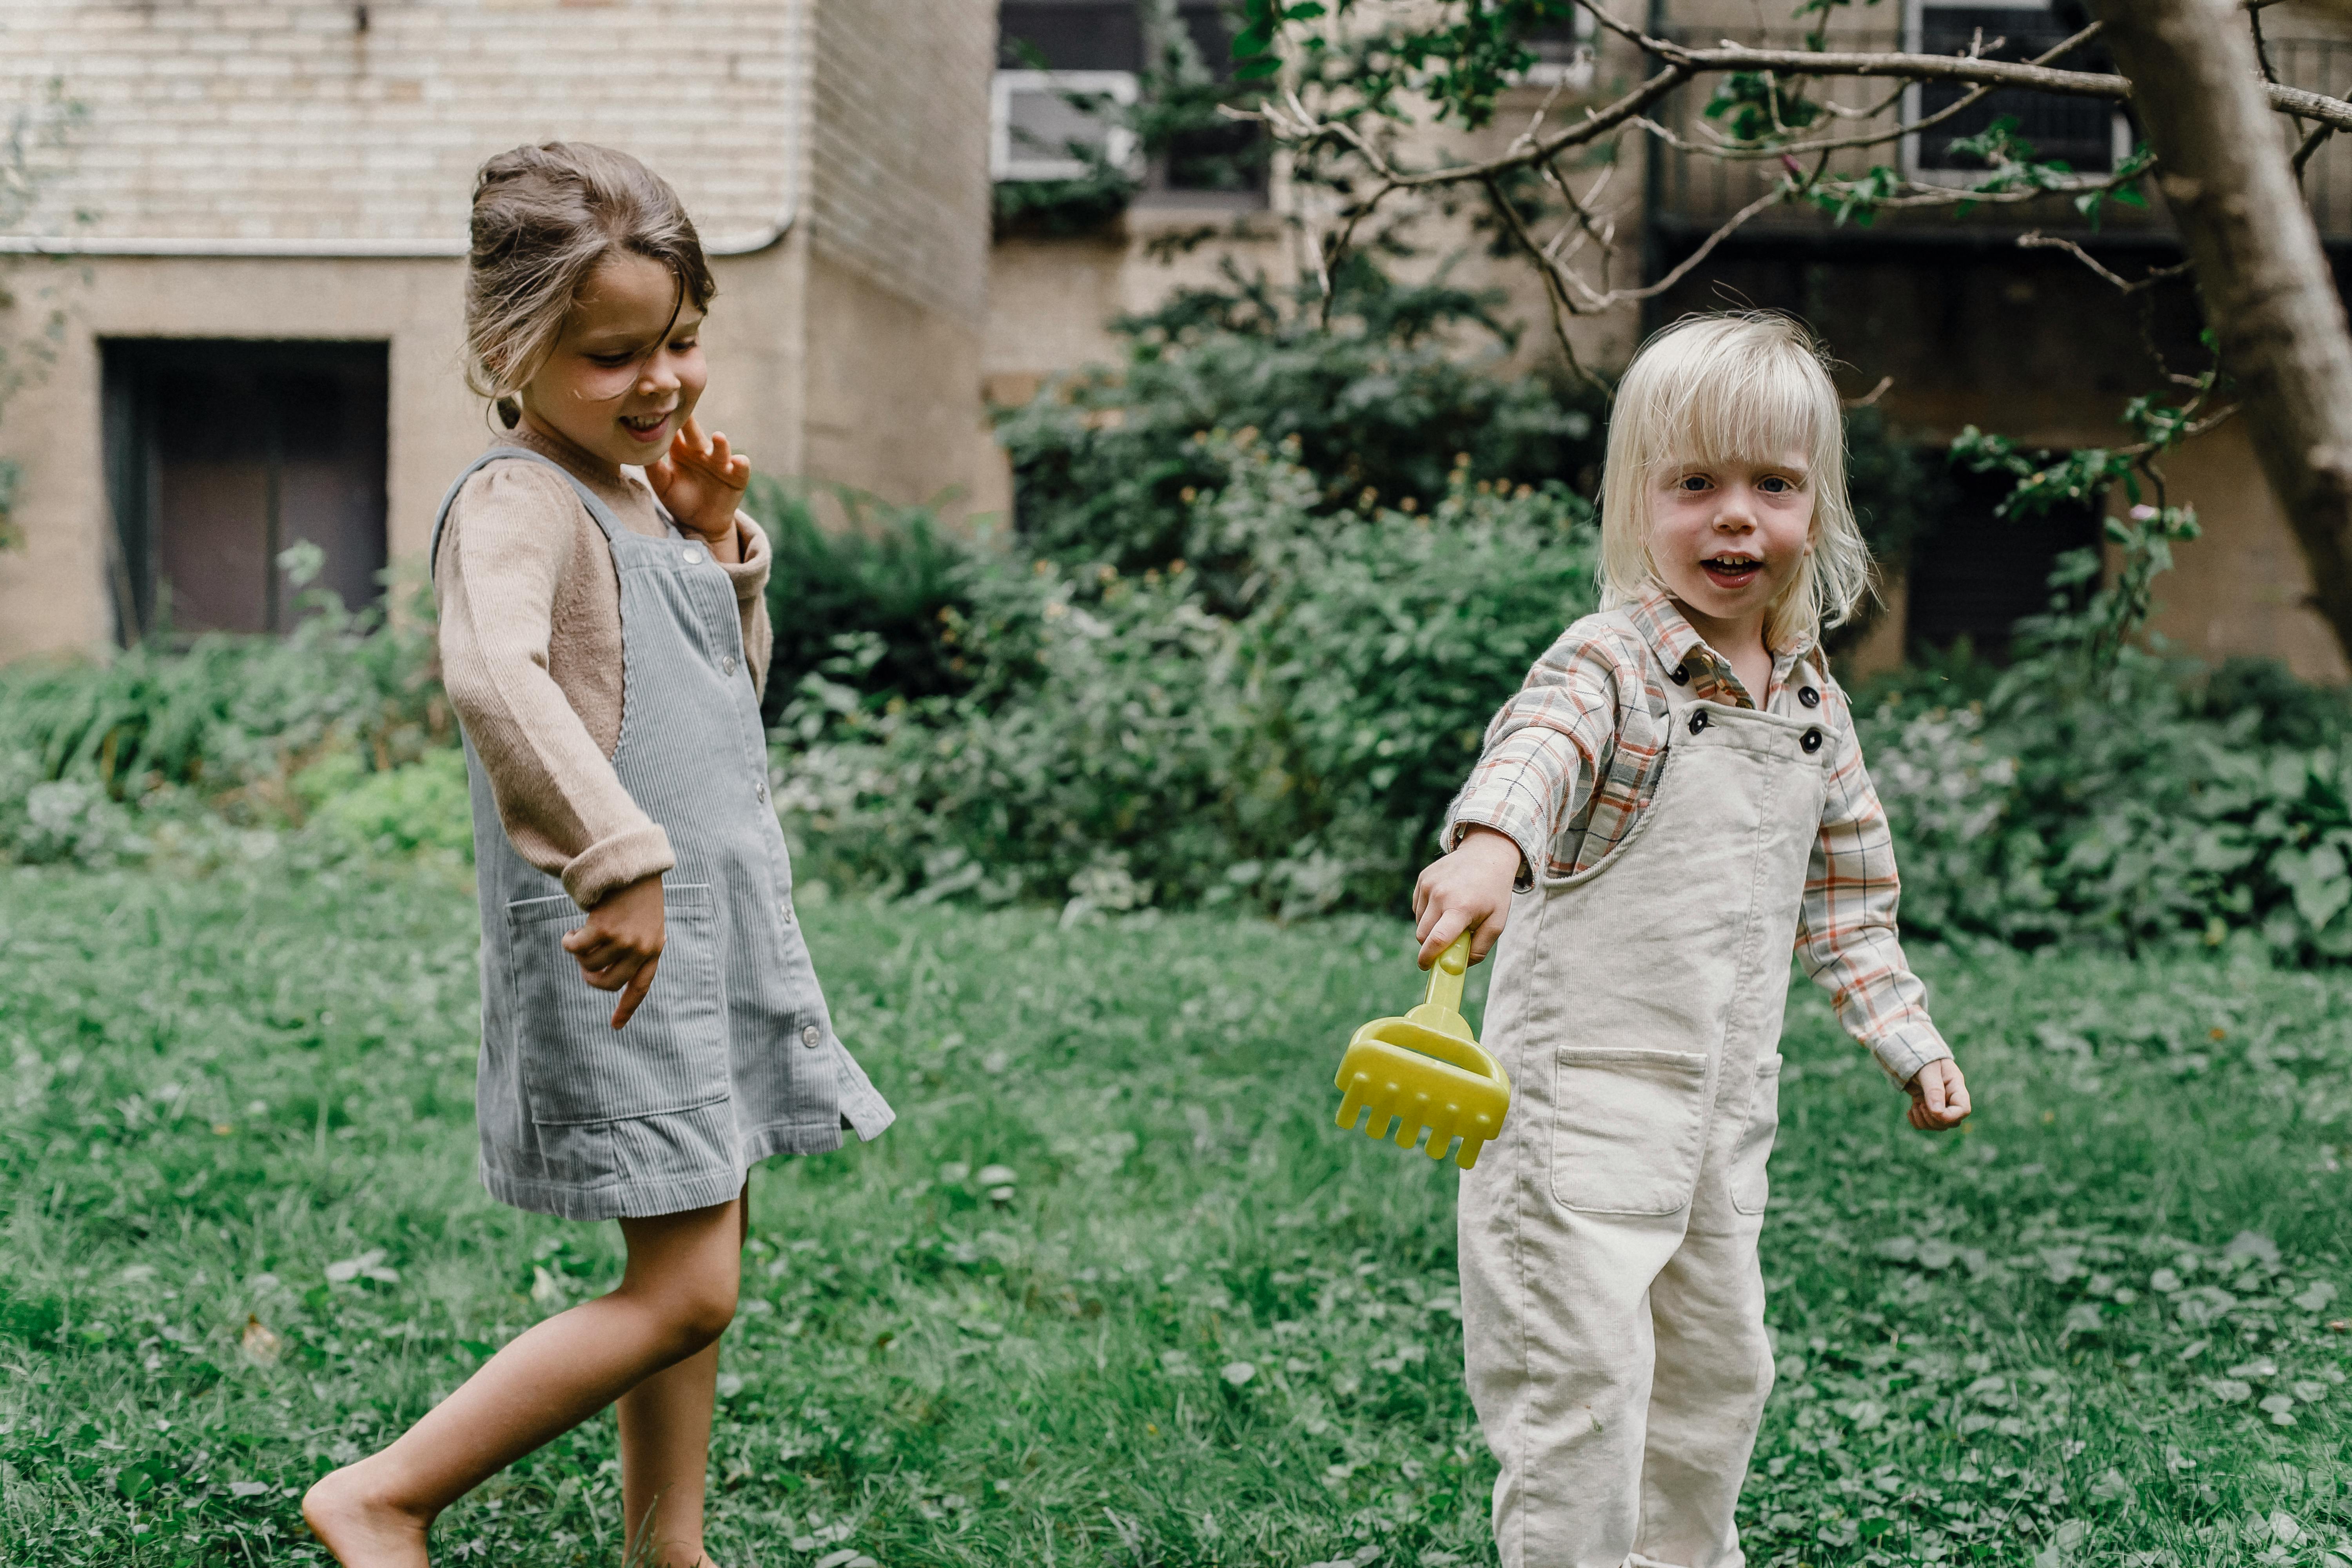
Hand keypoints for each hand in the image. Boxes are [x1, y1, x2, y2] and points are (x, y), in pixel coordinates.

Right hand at [562, 874, 665, 1028]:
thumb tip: (606, 974)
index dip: (626, 1008)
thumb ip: (634, 947)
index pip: (640, 988)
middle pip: (606, 983)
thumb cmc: (637, 895)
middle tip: (583, 962)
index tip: (615, 1026)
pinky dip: (568, 942)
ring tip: (581, 935)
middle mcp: (641, 949)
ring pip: (587, 965)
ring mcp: (623, 941)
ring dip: (578, 953)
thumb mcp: (645, 923)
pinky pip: (575, 948)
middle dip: (589, 977)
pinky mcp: (603, 929)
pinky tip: (571, 932)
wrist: (634, 866)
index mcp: (654, 950)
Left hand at [647, 415, 750, 560]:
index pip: (674, 431)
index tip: (659, 407)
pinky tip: (737, 461)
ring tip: (718, 437)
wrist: (700, 524)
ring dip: (721, 443)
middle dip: (691, 422)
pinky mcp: (736, 476)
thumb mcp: (663, 485)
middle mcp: (701, 452)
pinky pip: (741, 467)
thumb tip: (639, 450)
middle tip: (685, 409)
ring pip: (721, 448)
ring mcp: (720, 462)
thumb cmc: (680, 500)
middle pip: (695, 433)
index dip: (668, 420)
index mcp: (681, 450)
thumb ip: (654, 469)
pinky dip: (741, 463)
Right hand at [1411, 825, 1523, 969]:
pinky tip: (1445, 903)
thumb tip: (1459, 967)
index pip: (1437, 939)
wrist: (1487, 854)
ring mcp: (1429, 885)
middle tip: (1447, 943)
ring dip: (1431, 927)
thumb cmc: (1494, 892)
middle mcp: (1440, 895)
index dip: (1428, 957)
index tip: (1426, 967)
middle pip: (1423, 934)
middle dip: (1431, 945)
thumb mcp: (1497, 922)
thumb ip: (1479, 949)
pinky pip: (1418, 907)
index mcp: (1461, 908)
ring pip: (1419, 921)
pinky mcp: (1422, 878)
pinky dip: (1428, 912)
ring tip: (1452, 916)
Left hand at [1904, 1058, 1970, 1130]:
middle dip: (1934, 1120)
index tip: (1933, 1111)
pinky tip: (1910, 1110)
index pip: (1963, 1109)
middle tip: (1920, 1105)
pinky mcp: (1928, 1107)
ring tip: (1915, 1105)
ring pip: (1940, 1126)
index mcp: (1956, 1087)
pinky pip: (1927, 1124)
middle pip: (1952, 1122)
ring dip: (1924, 1121)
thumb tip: (1938, 1112)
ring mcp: (1940, 1104)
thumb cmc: (1923, 1058)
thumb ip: (1933, 1089)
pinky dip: (1917, 1122)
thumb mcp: (1928, 1070)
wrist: (1912, 1054)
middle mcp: (1951, 1098)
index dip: (1950, 1116)